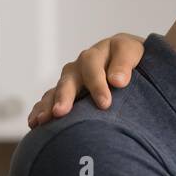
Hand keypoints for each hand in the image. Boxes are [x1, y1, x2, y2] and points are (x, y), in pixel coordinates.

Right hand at [27, 32, 146, 126]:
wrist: (137, 61)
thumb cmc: (140, 61)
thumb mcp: (135, 54)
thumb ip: (126, 64)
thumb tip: (117, 80)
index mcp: (102, 52)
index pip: (96, 66)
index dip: (98, 84)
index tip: (104, 104)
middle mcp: (84, 63)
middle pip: (71, 78)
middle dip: (66, 96)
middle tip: (62, 112)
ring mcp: (74, 77)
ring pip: (58, 89)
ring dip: (49, 104)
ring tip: (44, 120)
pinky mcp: (68, 91)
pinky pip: (50, 98)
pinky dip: (42, 109)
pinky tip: (35, 123)